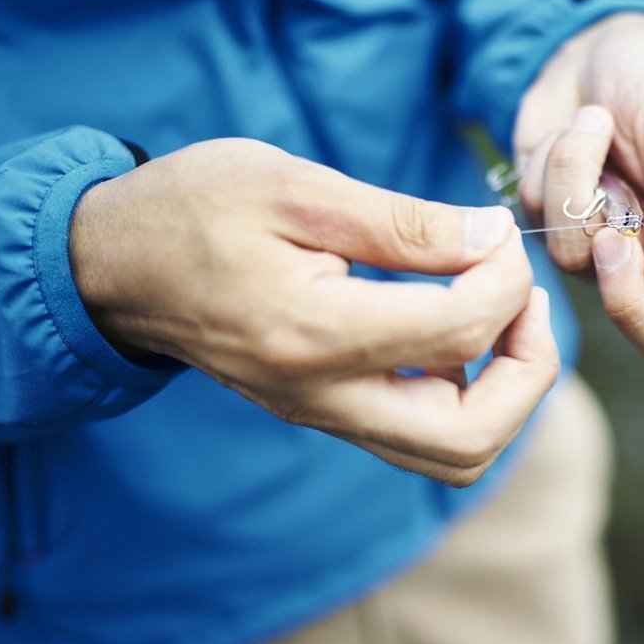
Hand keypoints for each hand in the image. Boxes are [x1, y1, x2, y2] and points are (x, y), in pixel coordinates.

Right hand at [70, 138, 558, 485]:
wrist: (114, 263)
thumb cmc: (195, 208)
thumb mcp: (298, 187)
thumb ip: (403, 223)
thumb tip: (493, 239)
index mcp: (315, 332)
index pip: (461, 331)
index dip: (508, 279)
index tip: (500, 234)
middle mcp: (321, 395)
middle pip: (472, 438)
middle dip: (530, 370)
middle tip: (529, 301)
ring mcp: (322, 414)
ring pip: (453, 456)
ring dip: (506, 395)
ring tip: (504, 316)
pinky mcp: (324, 412)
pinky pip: (420, 437)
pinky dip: (467, 396)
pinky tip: (457, 330)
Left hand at [514, 13, 643, 370]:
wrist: (592, 44)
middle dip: (630, 301)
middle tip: (611, 237)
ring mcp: (615, 258)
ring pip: (586, 276)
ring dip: (580, 191)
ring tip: (597, 124)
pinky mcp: (563, 235)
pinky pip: (543, 230)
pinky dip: (552, 172)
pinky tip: (575, 131)